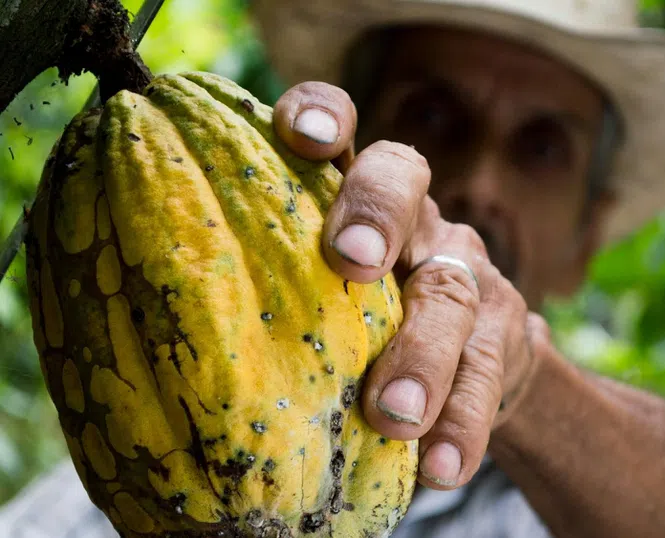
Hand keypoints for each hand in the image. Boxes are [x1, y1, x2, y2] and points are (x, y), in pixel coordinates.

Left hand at [273, 82, 543, 489]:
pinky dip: (463, 423)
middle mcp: (415, 219)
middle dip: (376, 213)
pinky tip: (441, 467)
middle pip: (404, 182)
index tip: (300, 135)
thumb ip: (271, 288)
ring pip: (451, 294)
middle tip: (351, 261)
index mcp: (356, 197)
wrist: (472, 366)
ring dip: (423, 355)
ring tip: (394, 415)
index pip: (343, 129)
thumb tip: (142, 332)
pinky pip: (488, 375)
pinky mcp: (504, 335)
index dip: (323, 115)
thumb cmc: (361, 327)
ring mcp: (466, 273)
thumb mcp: (317, 295)